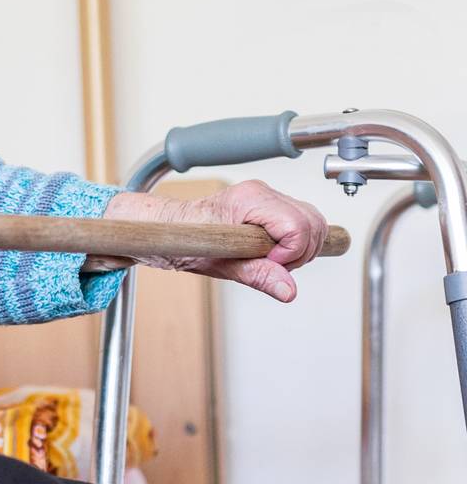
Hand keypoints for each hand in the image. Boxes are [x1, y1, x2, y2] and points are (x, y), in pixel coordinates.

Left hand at [103, 180, 327, 302]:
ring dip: (299, 249)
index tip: (269, 264)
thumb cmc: (186, 241)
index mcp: (250, 199)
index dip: (290, 253)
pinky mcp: (270, 206)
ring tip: (269, 260)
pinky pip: (303, 222)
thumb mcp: (221, 264)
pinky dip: (296, 243)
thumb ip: (258, 275)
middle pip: (312, 223)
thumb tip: (288, 290)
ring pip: (313, 223)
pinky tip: (274, 253)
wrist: (170, 230)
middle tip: (270, 265)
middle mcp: (262, 193)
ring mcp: (267, 198)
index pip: (298, 226)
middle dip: (299, 253)